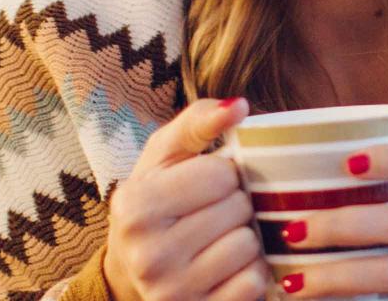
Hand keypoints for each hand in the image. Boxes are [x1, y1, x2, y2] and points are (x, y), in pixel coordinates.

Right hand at [104, 97, 268, 300]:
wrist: (135, 271)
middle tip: (217, 212)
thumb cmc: (160, 201)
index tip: (210, 183)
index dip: (225, 173)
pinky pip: (253, 282)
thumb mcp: (166, 156)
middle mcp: (147, 254)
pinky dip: (251, 271)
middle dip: (237, 204)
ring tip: (221, 237)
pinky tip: (228, 266)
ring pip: (249, 246)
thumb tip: (238, 106)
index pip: (219, 174)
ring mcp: (171, 291)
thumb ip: (198, 122)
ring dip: (246, 237)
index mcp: (134, 206)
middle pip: (238, 209)